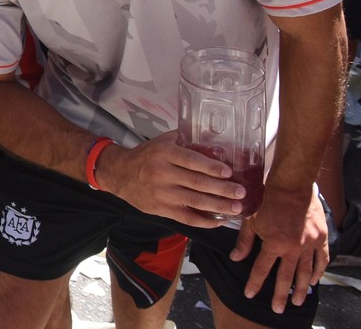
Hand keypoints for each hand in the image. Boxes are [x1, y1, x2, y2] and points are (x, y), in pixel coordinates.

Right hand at [93, 132, 245, 226]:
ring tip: (237, 208)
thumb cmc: (146, 156)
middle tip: (241, 192)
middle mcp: (163, 173)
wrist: (119, 174)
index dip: (210, 167)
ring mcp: (162, 194)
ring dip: (218, 206)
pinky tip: (219, 220)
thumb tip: (214, 139)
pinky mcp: (161, 209)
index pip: (190, 160)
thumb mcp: (162, 142)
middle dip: (222, 189)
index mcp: (164, 154)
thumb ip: (184, 140)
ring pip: (195, 202)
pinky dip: (205, 221)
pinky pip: (187, 218)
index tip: (228, 172)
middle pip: (197, 183)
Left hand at [229, 184, 327, 313]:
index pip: (262, 269)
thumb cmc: (266, 199)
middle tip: (279, 309)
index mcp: (274, 244)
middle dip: (281, 295)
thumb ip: (244, 241)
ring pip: (306, 272)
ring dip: (301, 288)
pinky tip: (314, 280)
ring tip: (298, 300)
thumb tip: (235, 258)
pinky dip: (319, 271)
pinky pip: (322, 259)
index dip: (255, 283)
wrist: (291, 185)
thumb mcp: (250, 219)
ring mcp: (309, 244)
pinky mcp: (321, 237)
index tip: (250, 294)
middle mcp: (293, 248)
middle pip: (286, 277)